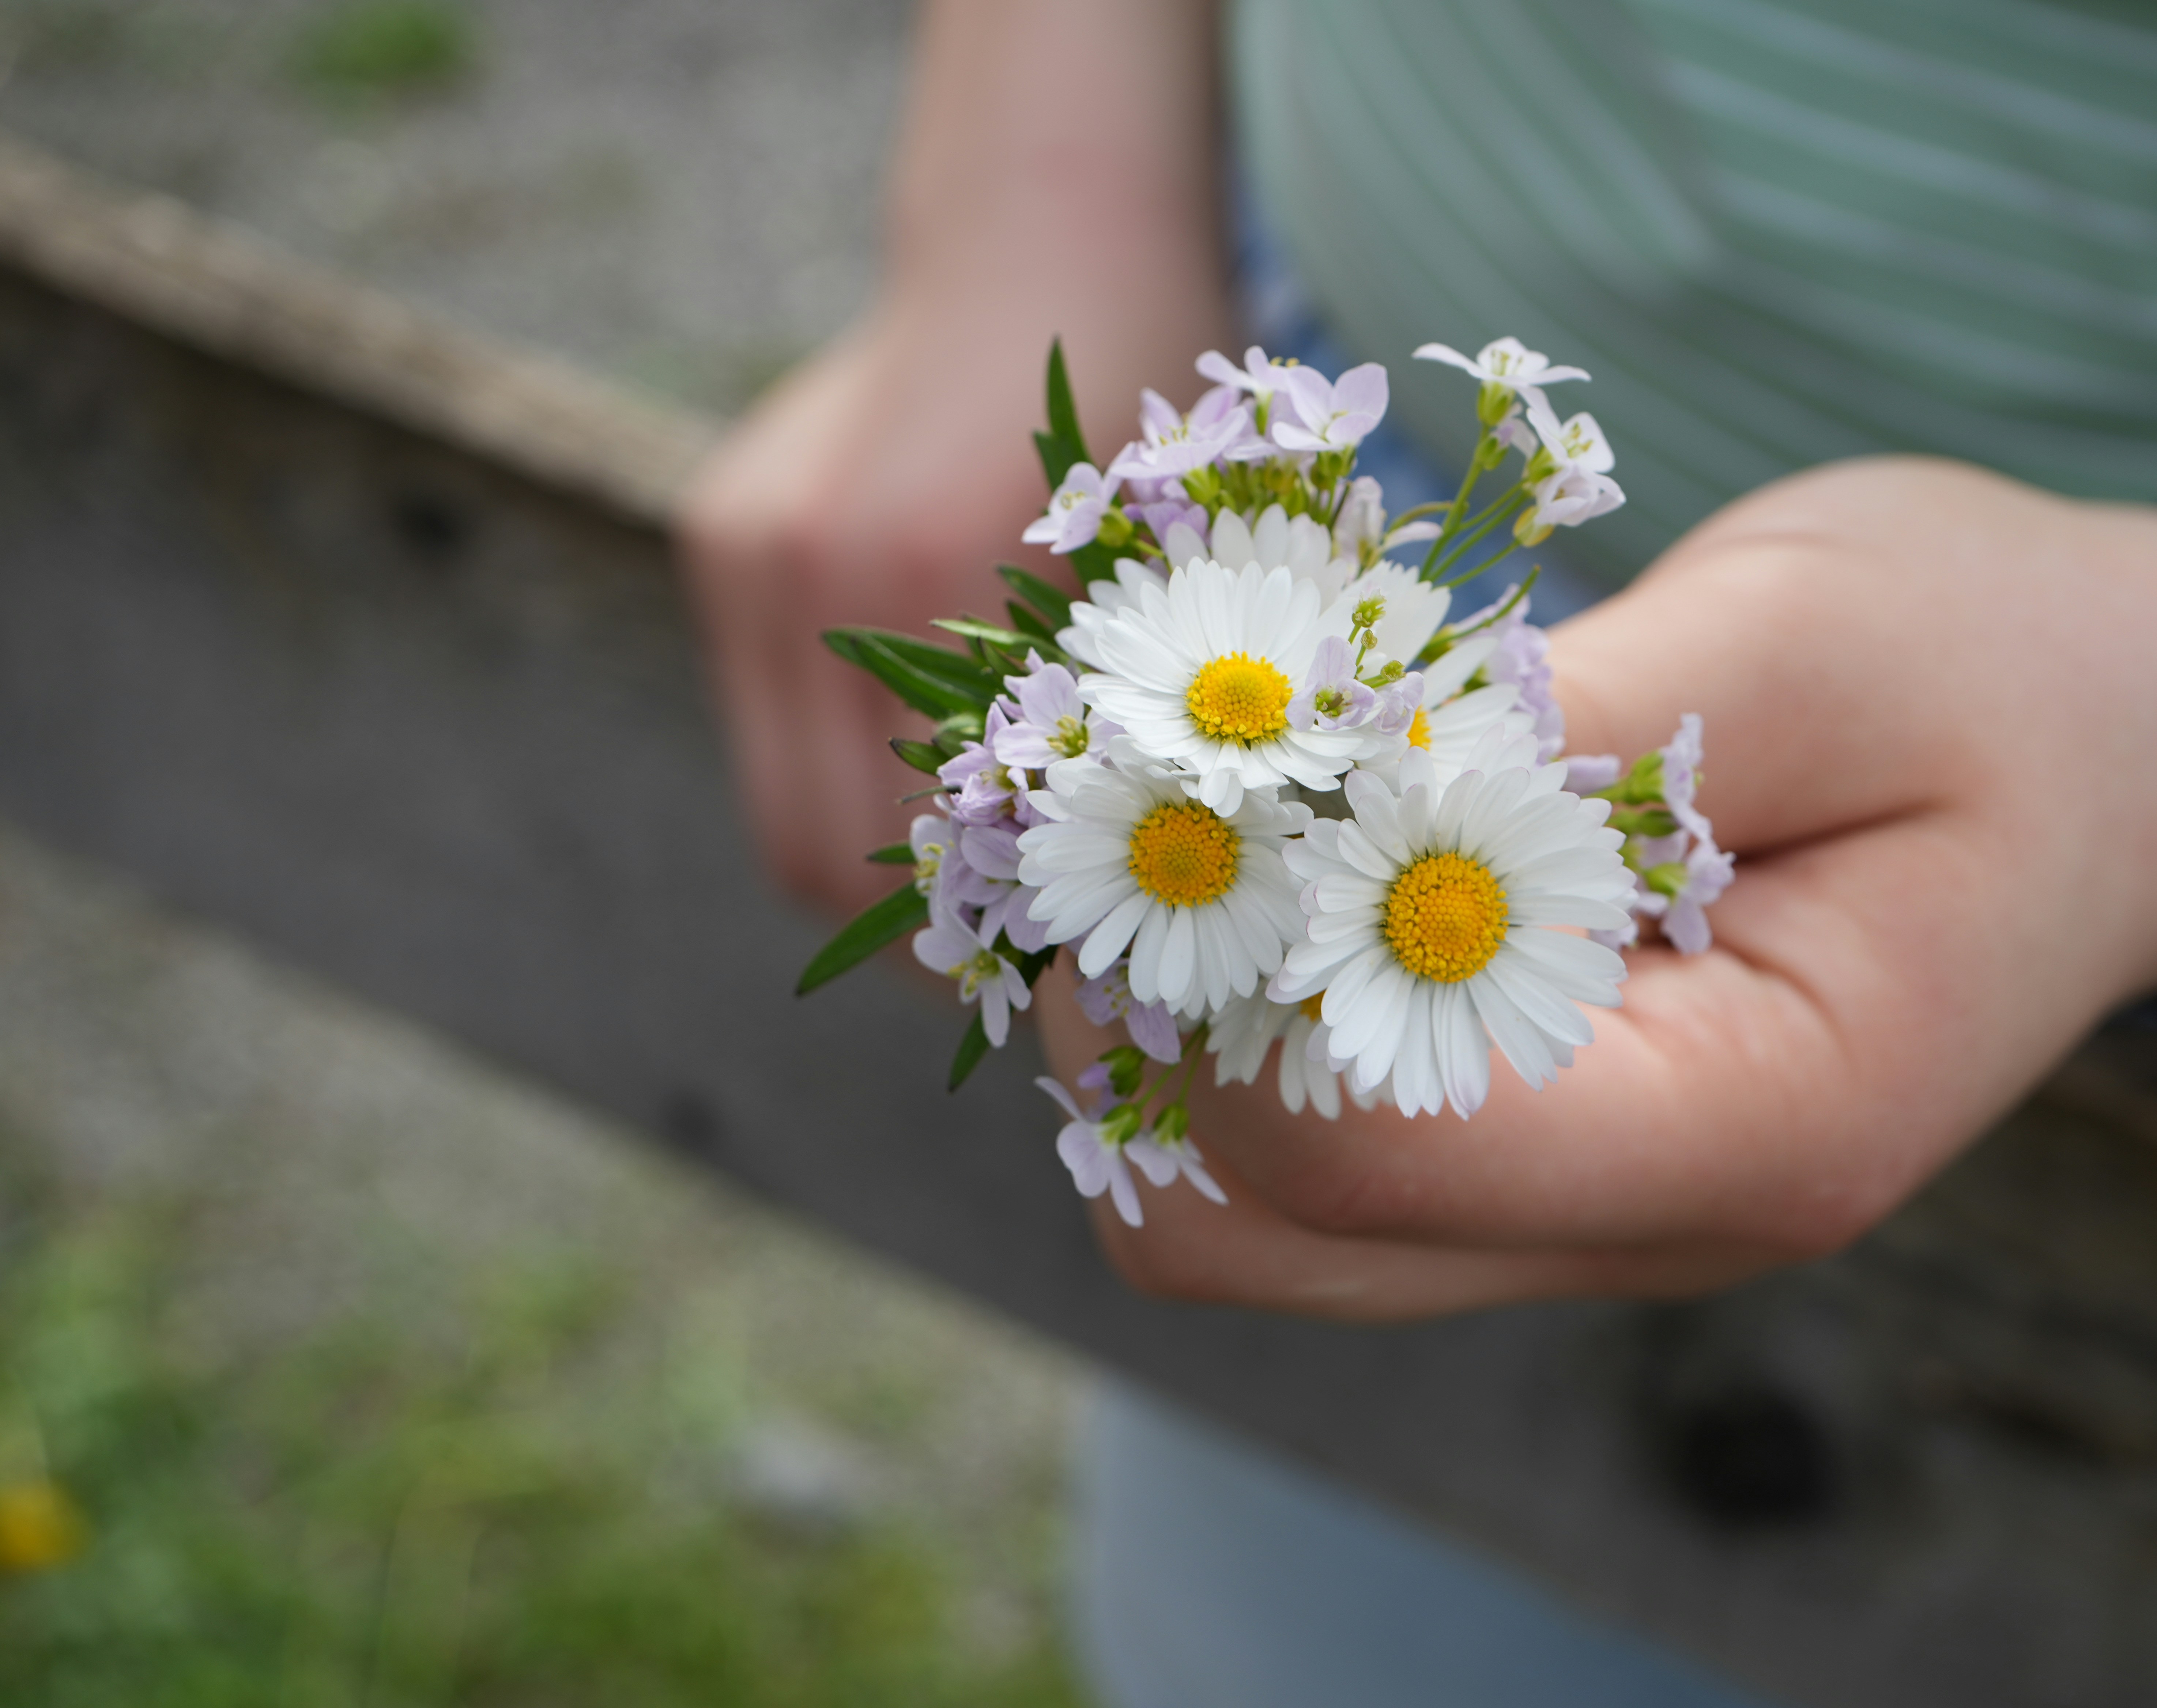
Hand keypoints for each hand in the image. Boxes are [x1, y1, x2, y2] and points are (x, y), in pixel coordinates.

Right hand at [677, 0, 1227, 916]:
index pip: (910, 851)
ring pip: (776, 796)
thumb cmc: (1156, 410)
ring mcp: (746, 551)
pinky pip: (766, 713)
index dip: (973, 946)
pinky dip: (837, 760)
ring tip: (968, 873)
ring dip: (864, 854)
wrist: (1049, 231)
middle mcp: (806, 569)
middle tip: (1001, 960)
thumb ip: (1121, 738)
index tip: (1037, 992)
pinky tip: (922, 751)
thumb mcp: (1172, 577)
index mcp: (921, 581)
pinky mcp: (721, 535)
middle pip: (812, 851)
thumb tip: (1110, 926)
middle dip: (906, 929)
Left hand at [1037, 456, 2156, 1318]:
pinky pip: (1294, 1162)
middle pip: (1247, 1229)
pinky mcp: (1538, 1155)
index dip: (1221, 967)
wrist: (2131, 752)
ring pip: (1235, 1221)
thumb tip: (1309, 769)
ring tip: (1187, 817)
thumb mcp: (1816, 628)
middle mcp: (1649, 1222)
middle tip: (1133, 791)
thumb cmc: (2001, 664)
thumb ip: (1571, 731)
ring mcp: (1584, 1210)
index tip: (1182, 764)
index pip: (1365, 1145)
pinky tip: (1260, 860)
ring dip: (1157, 1029)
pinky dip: (1224, 1026)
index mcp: (1753, 1128)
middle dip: (1141, 1014)